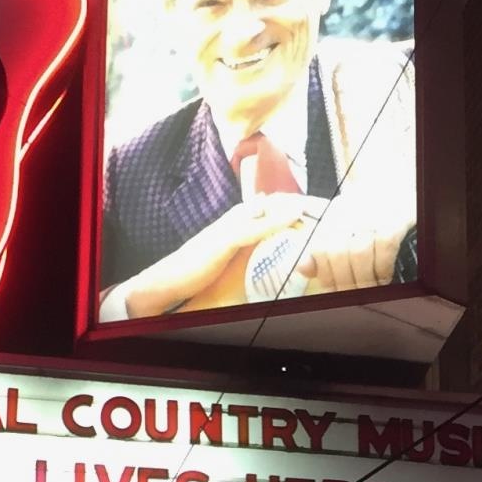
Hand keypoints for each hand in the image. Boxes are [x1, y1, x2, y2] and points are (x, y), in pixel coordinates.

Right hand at [120, 192, 314, 318]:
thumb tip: (255, 241)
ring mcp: (226, 229)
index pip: (259, 208)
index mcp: (228, 224)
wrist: (168, 280)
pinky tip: (292, 216)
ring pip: (262, 211)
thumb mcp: (220, 256)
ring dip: (286, 207)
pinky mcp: (223, 241)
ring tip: (308, 203)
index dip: (281, 204)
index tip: (302, 206)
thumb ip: (237, 247)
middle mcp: (229, 220)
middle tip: (313, 202)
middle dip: (288, 201)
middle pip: (264, 204)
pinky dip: (274, 220)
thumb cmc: (193, 271)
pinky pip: (253, 227)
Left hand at [296, 204, 414, 293]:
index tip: (333, 293)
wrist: (398, 184)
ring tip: (370, 292)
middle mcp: (349, 211)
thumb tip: (303, 268)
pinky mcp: (395, 217)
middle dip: (344, 281)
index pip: (320, 249)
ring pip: (358, 252)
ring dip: (364, 278)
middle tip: (353, 298)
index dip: (325, 276)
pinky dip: (383, 266)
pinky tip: (384, 277)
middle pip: (337, 252)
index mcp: (332, 216)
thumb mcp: (340, 223)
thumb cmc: (368, 210)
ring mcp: (372, 213)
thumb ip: (321, 248)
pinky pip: (385, 245)